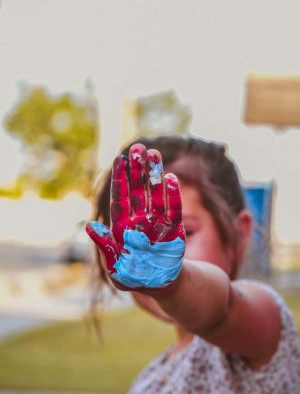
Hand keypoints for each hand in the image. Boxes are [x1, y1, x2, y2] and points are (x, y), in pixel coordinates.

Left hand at [86, 143, 185, 289]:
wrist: (160, 285)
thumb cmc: (134, 278)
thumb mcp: (115, 269)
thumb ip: (105, 248)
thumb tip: (90, 226)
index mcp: (122, 227)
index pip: (120, 198)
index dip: (120, 179)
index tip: (119, 159)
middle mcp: (139, 220)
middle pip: (138, 190)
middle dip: (137, 169)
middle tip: (138, 147)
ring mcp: (157, 223)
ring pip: (155, 194)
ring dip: (155, 174)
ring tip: (154, 153)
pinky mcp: (174, 230)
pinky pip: (174, 209)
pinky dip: (172, 195)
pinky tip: (170, 178)